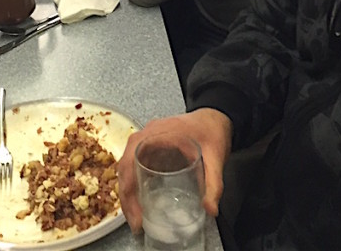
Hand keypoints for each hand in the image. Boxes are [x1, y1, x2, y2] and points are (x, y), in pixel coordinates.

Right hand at [116, 109, 232, 233]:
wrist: (214, 116)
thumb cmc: (211, 132)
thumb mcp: (216, 157)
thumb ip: (214, 183)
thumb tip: (210, 210)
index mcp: (156, 134)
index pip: (131, 161)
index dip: (129, 190)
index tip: (137, 215)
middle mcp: (145, 136)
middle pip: (124, 167)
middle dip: (126, 197)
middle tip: (136, 224)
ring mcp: (146, 141)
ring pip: (126, 168)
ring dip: (128, 193)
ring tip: (136, 218)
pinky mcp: (150, 148)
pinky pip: (134, 166)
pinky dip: (134, 186)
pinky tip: (141, 203)